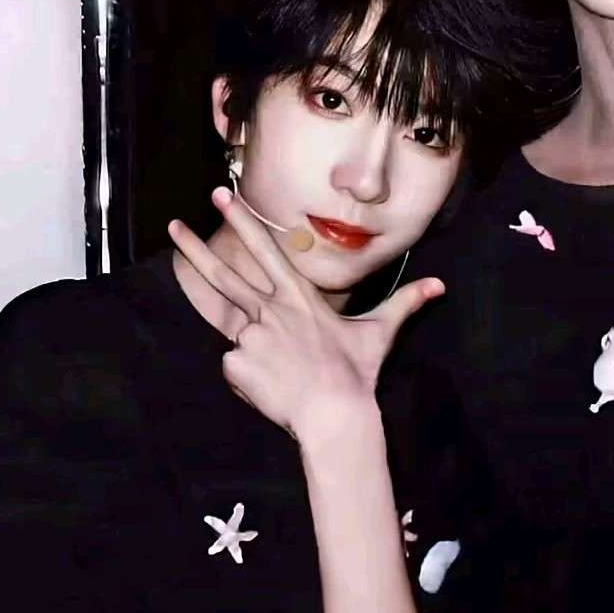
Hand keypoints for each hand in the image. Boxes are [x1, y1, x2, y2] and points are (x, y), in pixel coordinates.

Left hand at [168, 187, 443, 446]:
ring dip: (258, 348)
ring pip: (242, 334)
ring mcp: (249, 338)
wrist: (334, 416)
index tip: (221, 196)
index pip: (265, 250)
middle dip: (194, 246)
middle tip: (173, 224)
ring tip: (284, 370)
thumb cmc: (357, 371)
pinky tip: (276, 386)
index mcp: (298, 297)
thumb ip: (406, 302)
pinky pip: (238, 365)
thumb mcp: (380, 331)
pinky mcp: (236, 366)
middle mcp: (268, 311)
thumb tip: (440, 284)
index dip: (242, 220)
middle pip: (223, 274)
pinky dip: (252, 374)